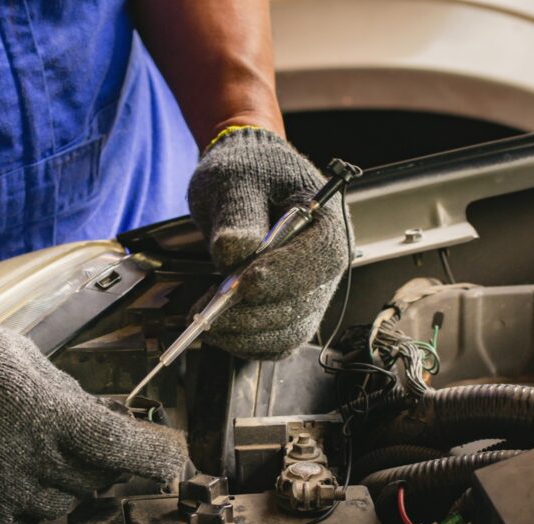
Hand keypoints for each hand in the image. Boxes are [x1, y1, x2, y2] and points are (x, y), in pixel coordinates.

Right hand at [0, 301, 188, 523]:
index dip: (153, 458)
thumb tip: (104, 415)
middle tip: (83, 447)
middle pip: (94, 480)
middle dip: (99, 465)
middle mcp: (25, 452)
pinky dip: (28, 511)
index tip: (175, 465)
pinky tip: (17, 481)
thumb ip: (68, 394)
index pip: (117, 444)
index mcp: (44, 409)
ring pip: (62, 507)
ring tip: (39, 456)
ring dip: (65, 487)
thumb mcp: (26, 360)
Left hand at [188, 127, 351, 359]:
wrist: (244, 178)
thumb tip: (234, 252)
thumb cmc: (247, 171)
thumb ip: (238, 216)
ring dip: (246, 334)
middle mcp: (327, 263)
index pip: (320, 259)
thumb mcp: (235, 180)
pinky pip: (277, 341)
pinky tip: (220, 330)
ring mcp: (311, 291)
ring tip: (205, 317)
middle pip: (304, 304)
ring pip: (289, 331)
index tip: (243, 283)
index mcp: (328, 222)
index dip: (283, 276)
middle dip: (252, 312)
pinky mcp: (290, 310)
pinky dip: (248, 343)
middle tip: (207, 308)